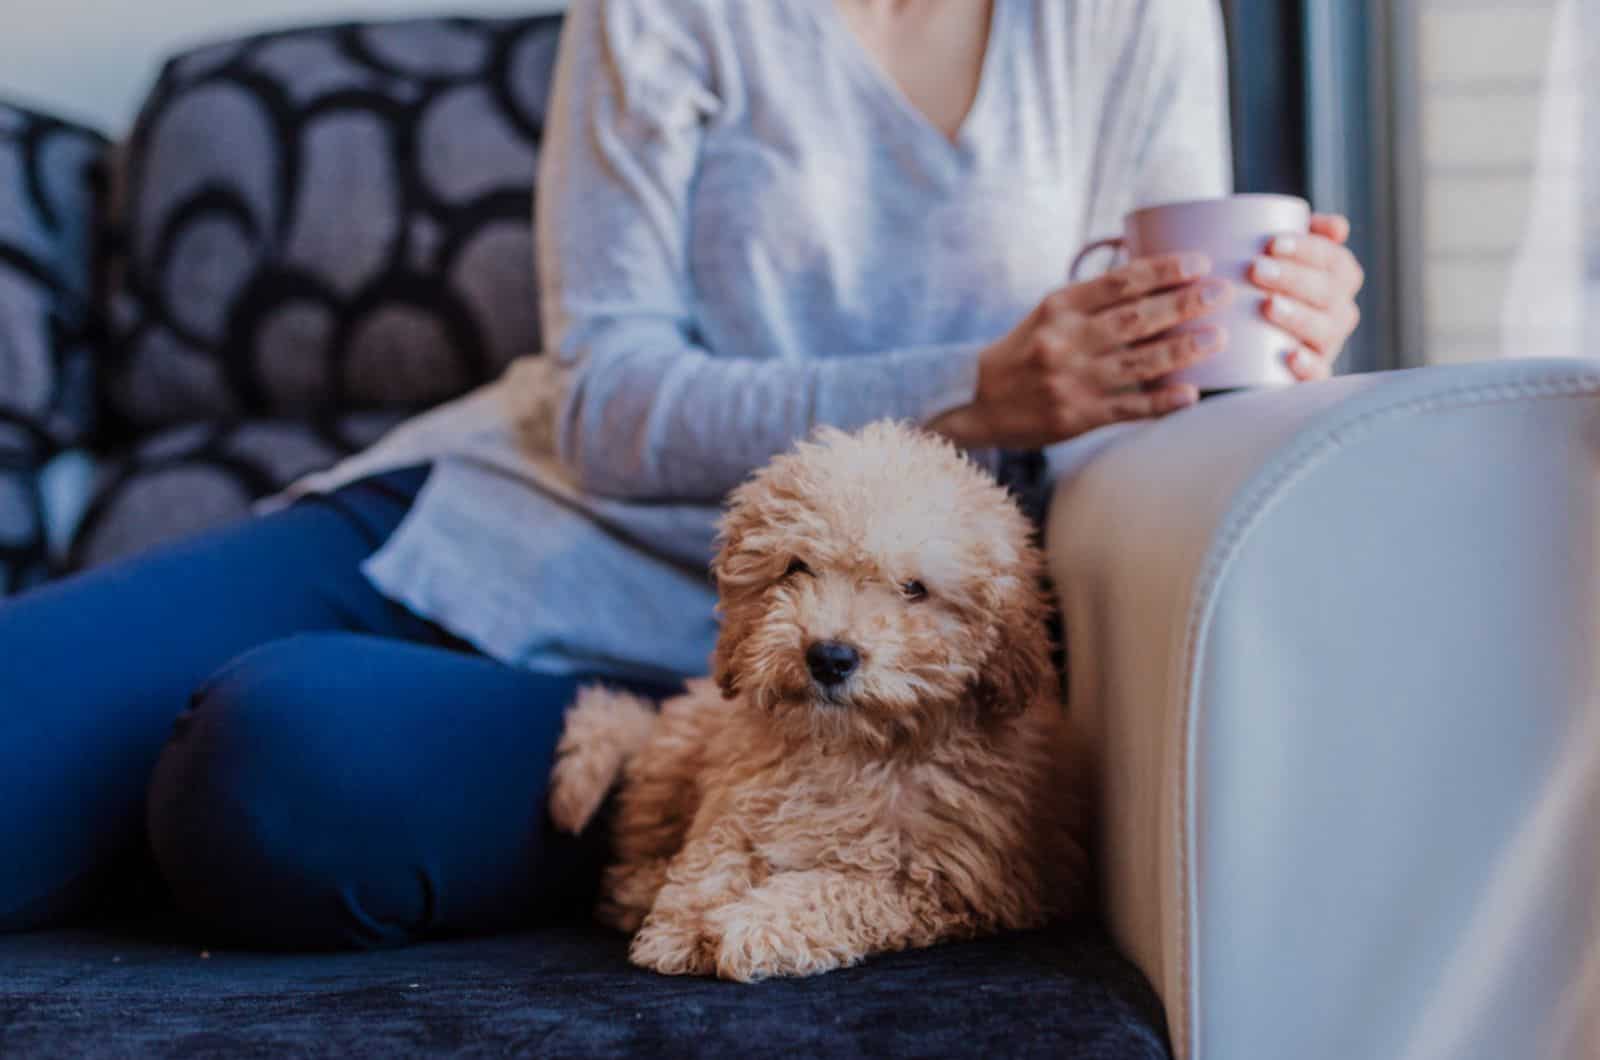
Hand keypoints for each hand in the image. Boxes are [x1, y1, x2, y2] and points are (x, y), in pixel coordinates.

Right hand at [932, 254, 1234, 449]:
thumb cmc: (1023, 352)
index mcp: (1059, 308)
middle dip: (1185, 304)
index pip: (1120, 282)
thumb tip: (1153, 275)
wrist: (977, 402)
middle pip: (1137, 319)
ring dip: (1184, 350)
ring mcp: (1073, 381)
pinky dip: (1162, 402)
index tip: (1200, 262)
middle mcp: (1066, 342)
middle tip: (1222, 292)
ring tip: (1218, 338)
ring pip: (1140, 363)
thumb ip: (1093, 299)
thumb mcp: (1048, 314)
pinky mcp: (1078, 416)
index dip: (1164, 270)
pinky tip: (1190, 395)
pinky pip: (1129, 409)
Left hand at [1249, 213, 1365, 380]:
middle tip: (1256, 269)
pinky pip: (1319, 374)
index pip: (1333, 259)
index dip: (1308, 249)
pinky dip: (1309, 366)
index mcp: (1337, 276)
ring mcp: (1327, 343)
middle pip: (1328, 291)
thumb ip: (1296, 230)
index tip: (1273, 242)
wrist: (1237, 341)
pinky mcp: (1311, 374)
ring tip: (1269, 305)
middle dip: (1294, 278)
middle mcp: (1338, 310)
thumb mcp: (1270, 255)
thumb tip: (1338, 228)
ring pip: (1326, 329)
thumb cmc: (1256, 285)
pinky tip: (1290, 356)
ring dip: (1300, 316)